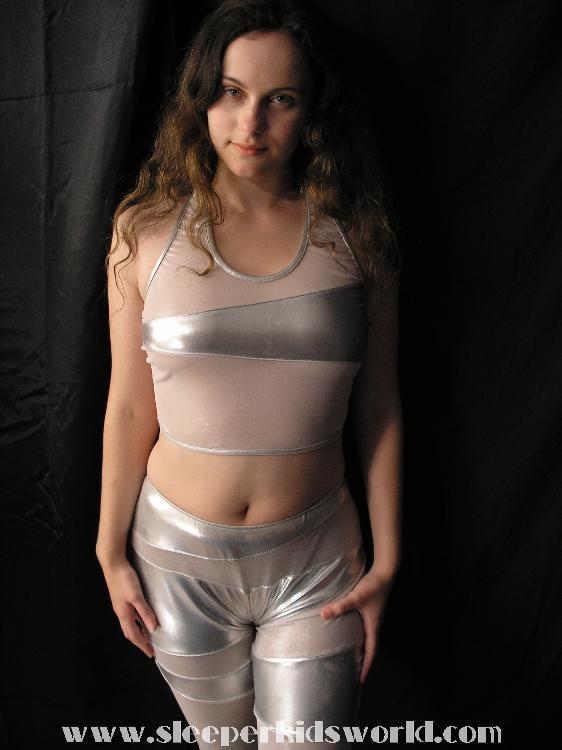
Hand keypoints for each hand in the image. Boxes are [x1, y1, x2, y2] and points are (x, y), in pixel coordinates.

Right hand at [98, 557, 158, 658]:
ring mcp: (120, 606)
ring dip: (138, 633)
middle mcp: (121, 612)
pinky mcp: (122, 598)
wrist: (113, 564)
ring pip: (130, 625)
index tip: (151, 655)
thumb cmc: (124, 579)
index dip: (143, 645)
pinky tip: (142, 619)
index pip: (134, 635)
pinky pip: (130, 616)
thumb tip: (154, 629)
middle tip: (150, 649)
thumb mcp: (137, 596)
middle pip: (130, 633)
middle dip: (140, 642)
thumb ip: (145, 612)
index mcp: (124, 614)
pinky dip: (137, 622)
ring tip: (148, 637)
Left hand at [320, 566, 396, 683]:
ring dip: (362, 649)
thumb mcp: (356, 597)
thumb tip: (323, 614)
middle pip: (370, 647)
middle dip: (364, 661)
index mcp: (373, 626)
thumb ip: (340, 606)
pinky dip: (360, 636)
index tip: (361, 680)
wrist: (385, 572)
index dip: (367, 666)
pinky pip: (366, 629)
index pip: (371, 651)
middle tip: (354, 673)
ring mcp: (374, 616)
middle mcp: (375, 624)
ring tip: (352, 657)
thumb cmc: (373, 586)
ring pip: (368, 638)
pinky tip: (350, 633)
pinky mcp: (371, 609)